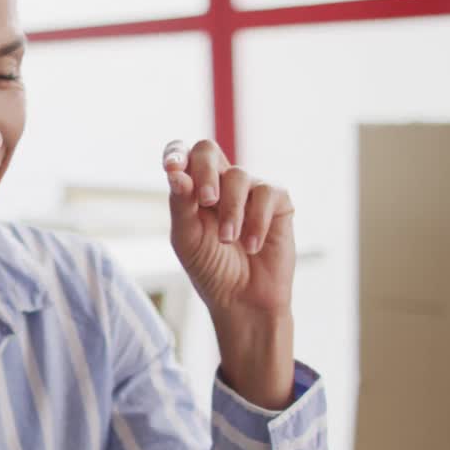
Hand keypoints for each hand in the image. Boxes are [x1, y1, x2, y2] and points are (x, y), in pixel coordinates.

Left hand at [163, 140, 295, 408]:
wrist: (243, 300)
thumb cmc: (210, 269)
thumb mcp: (187, 238)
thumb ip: (181, 205)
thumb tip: (176, 173)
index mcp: (192, 189)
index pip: (182, 154)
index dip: (175, 153)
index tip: (172, 168)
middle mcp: (219, 184)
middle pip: (208, 149)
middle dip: (204, 172)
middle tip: (206, 201)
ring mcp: (249, 191)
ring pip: (238, 175)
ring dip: (231, 210)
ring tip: (228, 240)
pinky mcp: (277, 203)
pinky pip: (267, 193)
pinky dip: (257, 220)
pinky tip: (252, 246)